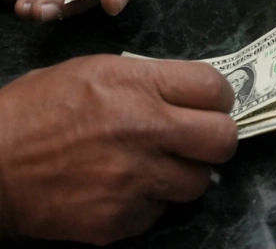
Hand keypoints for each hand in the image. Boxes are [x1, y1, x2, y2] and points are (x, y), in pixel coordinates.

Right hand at [0, 55, 237, 244]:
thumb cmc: (36, 110)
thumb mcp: (92, 71)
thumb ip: (147, 81)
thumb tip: (189, 95)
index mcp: (136, 85)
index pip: (214, 87)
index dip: (218, 97)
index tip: (209, 105)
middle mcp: (143, 129)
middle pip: (223, 139)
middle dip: (215, 139)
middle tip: (196, 140)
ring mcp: (133, 178)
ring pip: (198, 182)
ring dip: (182, 174)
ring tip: (155, 166)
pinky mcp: (119, 219)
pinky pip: (159, 211)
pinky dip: (147, 203)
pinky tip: (123, 189)